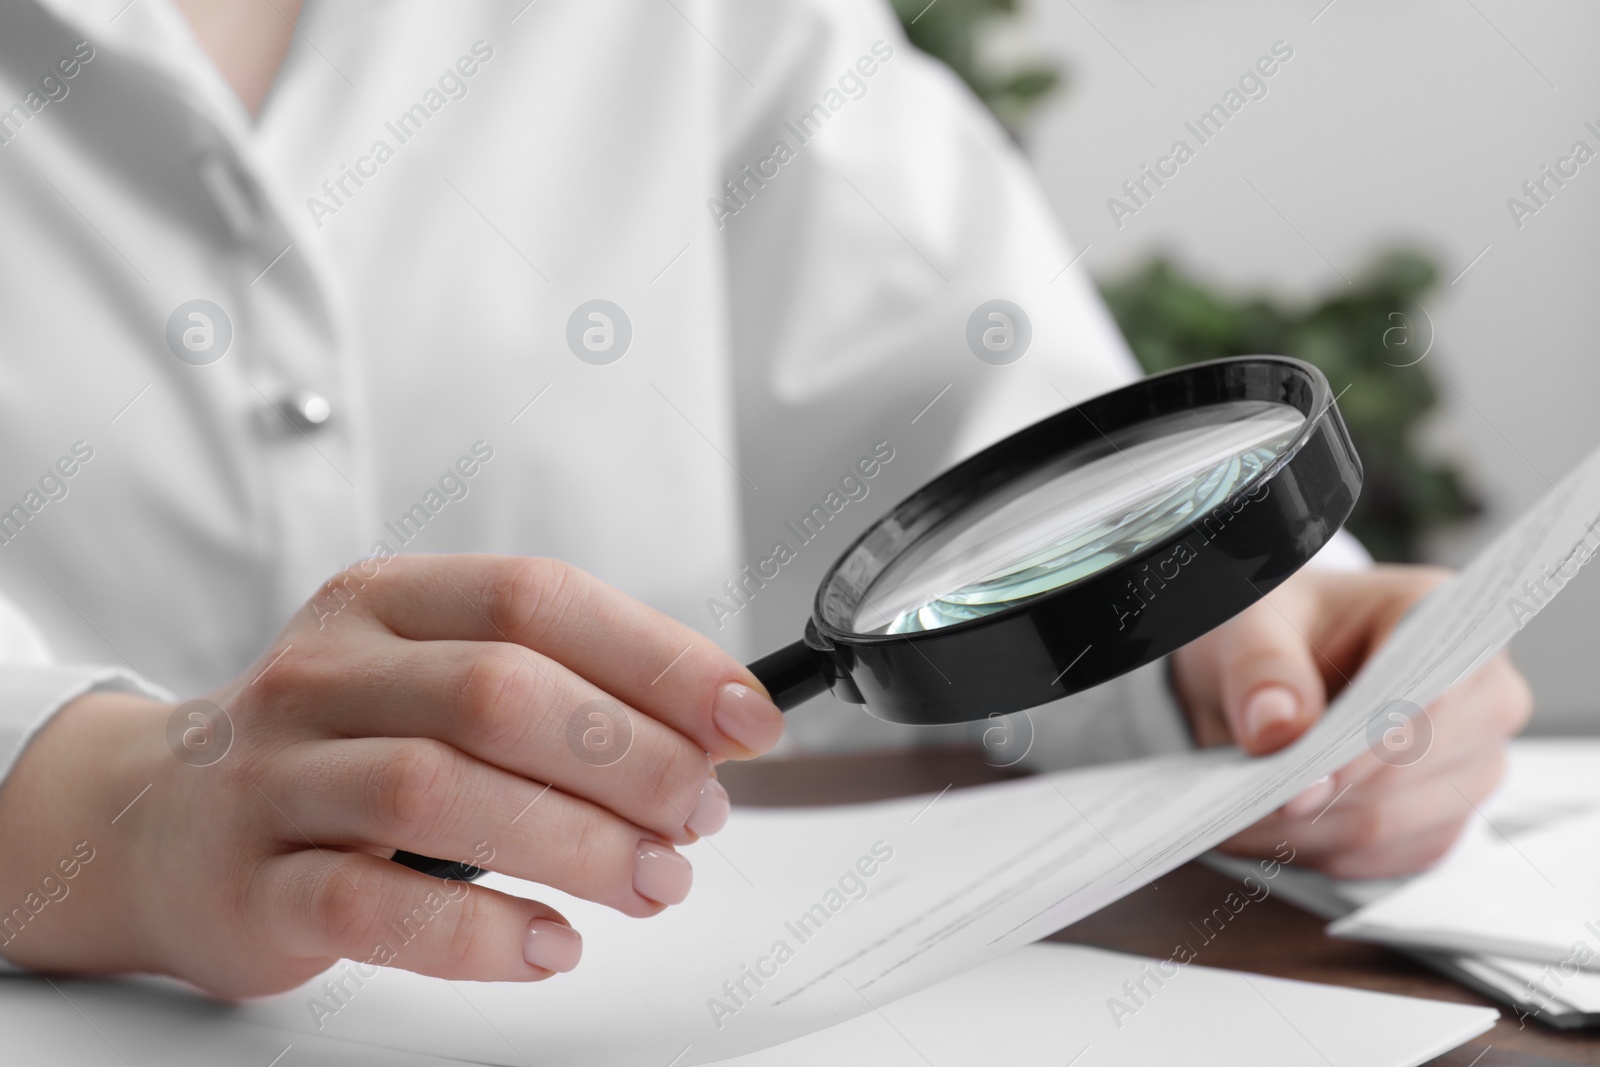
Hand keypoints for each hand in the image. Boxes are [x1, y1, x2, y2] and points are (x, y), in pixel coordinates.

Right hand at [0, 555, 783, 996]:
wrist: (152, 821)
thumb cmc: (333, 748)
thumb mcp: (427, 679)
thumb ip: (554, 690)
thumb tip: (707, 735)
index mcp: (387, 603)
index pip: (539, 599)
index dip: (657, 656)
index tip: (745, 717)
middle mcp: (326, 672)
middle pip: (501, 692)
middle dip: (629, 758)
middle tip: (698, 817)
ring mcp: (278, 775)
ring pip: (442, 790)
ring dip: (577, 842)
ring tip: (655, 882)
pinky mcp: (254, 883)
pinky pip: (375, 904)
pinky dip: (481, 932)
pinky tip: (553, 944)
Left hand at [1172, 565, 1532, 878]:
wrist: (1277, 665)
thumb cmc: (1280, 630)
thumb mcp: (1250, 624)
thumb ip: (1261, 668)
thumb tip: (1276, 730)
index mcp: (1445, 619)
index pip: (1430, 693)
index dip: (1367, 745)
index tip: (1302, 779)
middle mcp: (1480, 696)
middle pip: (1413, 770)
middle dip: (1323, 795)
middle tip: (1244, 802)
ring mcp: (1470, 766)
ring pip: (1393, 825)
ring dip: (1307, 831)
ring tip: (1238, 815)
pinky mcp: (1441, 820)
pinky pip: (1382, 857)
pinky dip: (1317, 850)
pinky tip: (1265, 830)